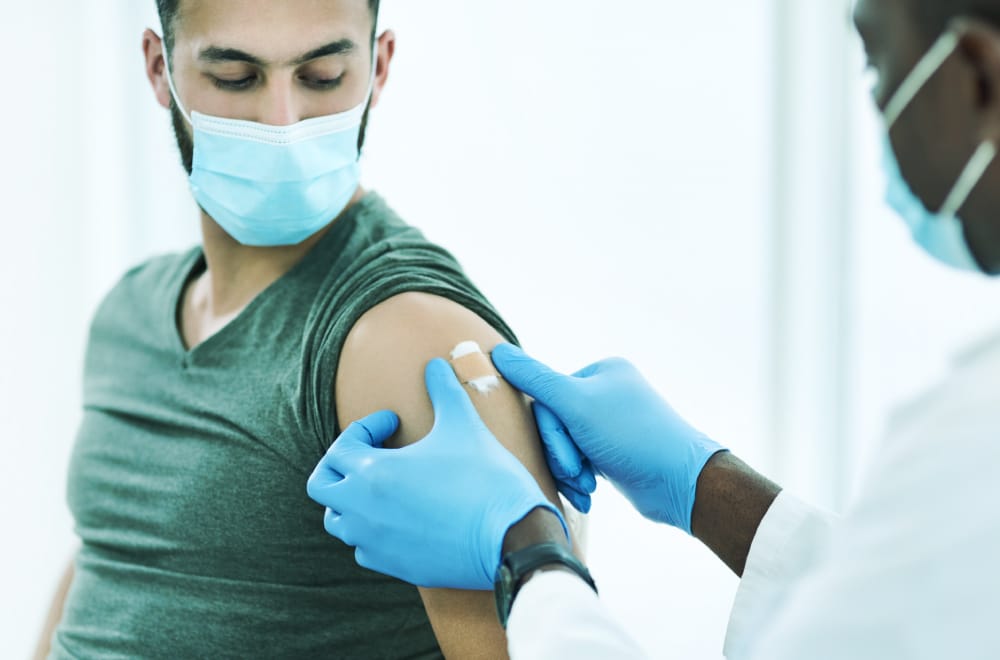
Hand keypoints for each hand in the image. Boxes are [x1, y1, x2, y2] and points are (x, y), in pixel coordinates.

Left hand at [306, 358, 566, 589]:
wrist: (511, 538)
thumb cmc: (486, 478)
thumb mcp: (464, 424)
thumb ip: (443, 389)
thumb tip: (435, 362)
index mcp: (372, 474)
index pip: (341, 445)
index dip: (366, 426)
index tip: (394, 422)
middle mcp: (363, 511)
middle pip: (321, 486)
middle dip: (342, 464)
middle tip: (373, 451)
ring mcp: (376, 543)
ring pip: (338, 521)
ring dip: (352, 499)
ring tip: (385, 484)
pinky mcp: (395, 567)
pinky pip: (363, 549)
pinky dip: (371, 530)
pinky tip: (401, 516)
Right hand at [492, 344, 726, 532]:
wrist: (680, 483)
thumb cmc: (631, 437)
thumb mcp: (576, 404)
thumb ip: (534, 379)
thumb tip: (497, 352)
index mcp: (601, 372)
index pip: (548, 396)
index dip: (552, 432)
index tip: (571, 456)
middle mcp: (607, 393)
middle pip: (555, 423)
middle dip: (563, 456)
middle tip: (579, 476)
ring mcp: (610, 424)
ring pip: (564, 446)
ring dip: (570, 471)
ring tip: (586, 489)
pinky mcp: (613, 453)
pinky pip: (579, 462)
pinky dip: (579, 480)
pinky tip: (588, 496)